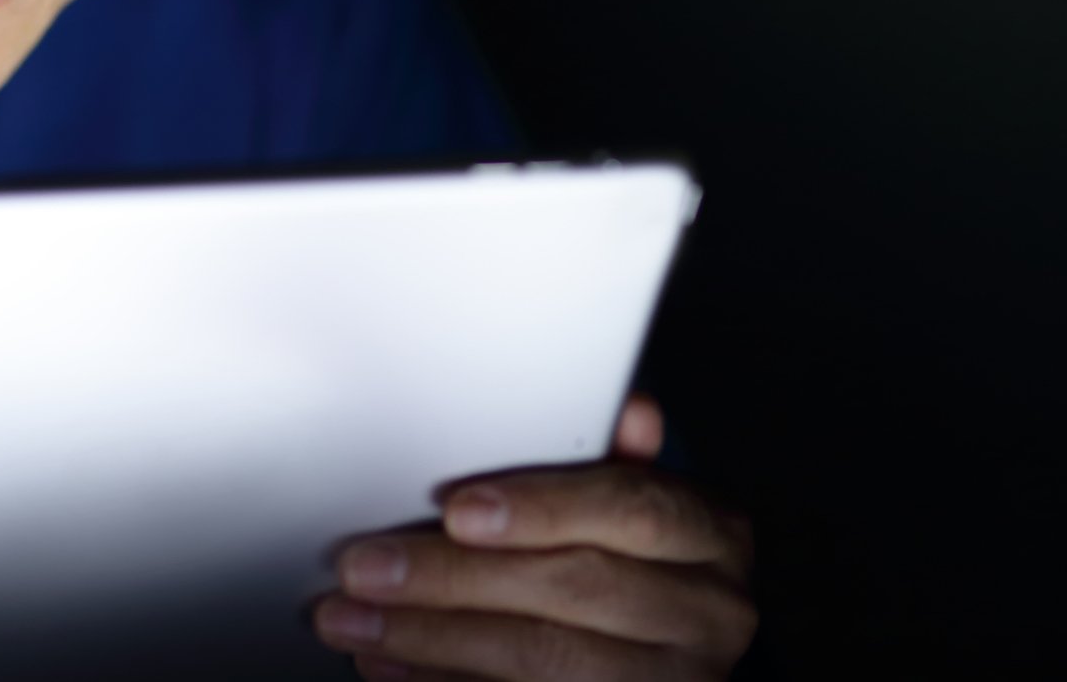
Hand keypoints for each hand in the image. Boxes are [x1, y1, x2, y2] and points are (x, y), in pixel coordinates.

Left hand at [314, 395, 754, 680]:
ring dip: (432, 640)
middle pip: (573, 589)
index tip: (454, 510)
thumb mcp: (634, 504)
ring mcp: (676, 681)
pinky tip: (390, 666)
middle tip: (365, 568)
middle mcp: (709, 614)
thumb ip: (611, 463)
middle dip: (454, 579)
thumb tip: (630, 410)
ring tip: (355, 622)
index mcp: (711, 536)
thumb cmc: (635, 561)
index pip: (629, 510)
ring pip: (543, 660)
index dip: (542, 507)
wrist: (659, 658)